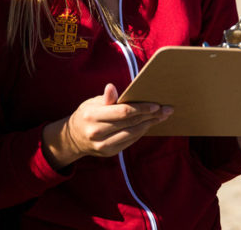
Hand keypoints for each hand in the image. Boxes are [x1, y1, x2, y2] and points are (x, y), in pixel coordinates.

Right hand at [43, 84, 172, 167]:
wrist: (74, 138)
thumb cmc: (87, 114)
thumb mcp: (92, 102)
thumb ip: (106, 98)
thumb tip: (111, 87)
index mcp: (93, 116)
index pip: (123, 112)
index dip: (141, 108)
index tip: (156, 104)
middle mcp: (97, 132)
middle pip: (131, 123)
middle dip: (151, 115)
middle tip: (167, 109)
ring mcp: (103, 145)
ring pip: (133, 134)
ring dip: (150, 124)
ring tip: (163, 116)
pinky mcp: (109, 153)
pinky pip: (130, 140)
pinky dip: (142, 131)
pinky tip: (150, 124)